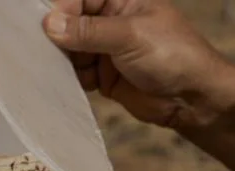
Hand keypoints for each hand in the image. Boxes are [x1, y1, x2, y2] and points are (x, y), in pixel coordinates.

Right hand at [42, 0, 229, 126]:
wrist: (192, 99)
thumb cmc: (172, 55)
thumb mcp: (129, 36)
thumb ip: (89, 30)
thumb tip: (50, 23)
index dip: (61, 9)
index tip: (46, 27)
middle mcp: (110, 20)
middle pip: (70, 22)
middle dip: (57, 37)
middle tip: (42, 52)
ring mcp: (106, 48)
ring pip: (70, 49)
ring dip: (62, 60)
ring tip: (55, 70)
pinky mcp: (103, 75)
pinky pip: (77, 73)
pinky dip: (70, 79)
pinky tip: (67, 84)